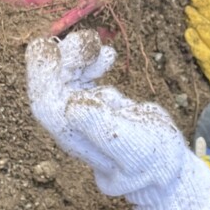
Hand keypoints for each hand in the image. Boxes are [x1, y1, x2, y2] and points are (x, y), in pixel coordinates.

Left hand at [26, 32, 209, 209]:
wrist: (165, 167)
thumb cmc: (153, 162)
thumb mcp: (135, 146)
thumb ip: (105, 129)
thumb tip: (72, 106)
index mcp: (73, 136)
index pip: (45, 102)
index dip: (43, 73)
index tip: (58, 49)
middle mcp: (71, 125)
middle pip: (49, 86)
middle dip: (62, 58)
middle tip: (88, 42)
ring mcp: (81, 114)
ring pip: (63, 78)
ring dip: (75, 55)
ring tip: (97, 43)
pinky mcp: (95, 105)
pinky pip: (81, 78)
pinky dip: (90, 61)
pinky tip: (108, 56)